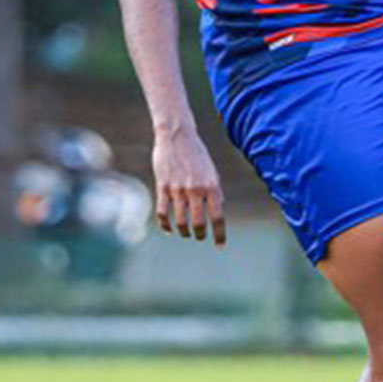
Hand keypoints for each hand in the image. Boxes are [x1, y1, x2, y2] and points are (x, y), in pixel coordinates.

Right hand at [151, 127, 226, 244]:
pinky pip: (163, 213)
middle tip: (200, 237)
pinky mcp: (163, 187)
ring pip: (180, 221)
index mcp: (212, 186)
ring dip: (184, 232)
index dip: (219, 234)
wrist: (177, 136)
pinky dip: (166, 225)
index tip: (220, 246)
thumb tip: (217, 214)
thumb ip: (214, 193)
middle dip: (200, 235)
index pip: (218, 217)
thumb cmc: (197, 155)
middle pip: (198, 223)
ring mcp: (178, 189)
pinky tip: (170, 230)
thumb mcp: (212, 173)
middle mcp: (196, 189)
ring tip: (187, 234)